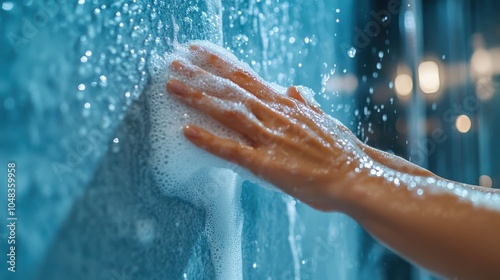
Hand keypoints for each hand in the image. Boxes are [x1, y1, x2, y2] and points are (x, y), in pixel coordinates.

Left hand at [166, 43, 367, 210]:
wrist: (358, 175)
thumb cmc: (343, 151)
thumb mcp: (325, 120)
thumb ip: (306, 104)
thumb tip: (294, 89)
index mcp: (285, 104)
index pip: (246, 76)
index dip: (220, 63)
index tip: (200, 51)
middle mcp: (274, 114)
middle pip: (231, 88)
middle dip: (200, 73)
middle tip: (174, 62)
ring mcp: (269, 137)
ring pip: (227, 111)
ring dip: (197, 97)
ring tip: (172, 86)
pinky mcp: (266, 163)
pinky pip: (231, 149)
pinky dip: (208, 140)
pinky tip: (186, 132)